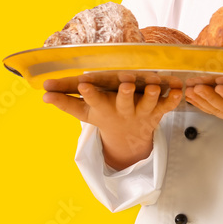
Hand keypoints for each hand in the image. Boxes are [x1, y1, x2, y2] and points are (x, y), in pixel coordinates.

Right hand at [42, 81, 181, 169]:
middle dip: (125, 93)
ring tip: (155, 85)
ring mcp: (141, 112)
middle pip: (124, 102)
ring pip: (148, 104)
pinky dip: (174, 100)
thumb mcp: (84, 114)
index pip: (94, 100)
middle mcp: (123, 110)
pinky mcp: (157, 113)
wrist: (127, 140)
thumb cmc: (103, 117)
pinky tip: (180, 90)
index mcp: (104, 109)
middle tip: (126, 84)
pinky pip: (167, 107)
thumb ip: (65, 103)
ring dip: (152, 95)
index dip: (89, 93)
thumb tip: (42, 95)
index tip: (84, 83)